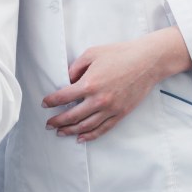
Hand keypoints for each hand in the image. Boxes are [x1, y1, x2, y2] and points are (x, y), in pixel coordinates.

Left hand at [43, 28, 191, 141]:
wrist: (146, 62)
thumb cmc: (119, 54)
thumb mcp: (91, 54)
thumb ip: (75, 68)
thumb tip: (66, 80)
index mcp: (89, 84)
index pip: (63, 97)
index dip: (51, 102)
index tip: (44, 104)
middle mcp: (99, 100)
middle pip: (72, 116)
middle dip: (57, 121)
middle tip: (48, 124)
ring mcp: (111, 109)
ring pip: (86, 126)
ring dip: (71, 130)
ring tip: (60, 132)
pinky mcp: (121, 113)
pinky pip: (103, 129)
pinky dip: (90, 135)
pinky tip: (81, 138)